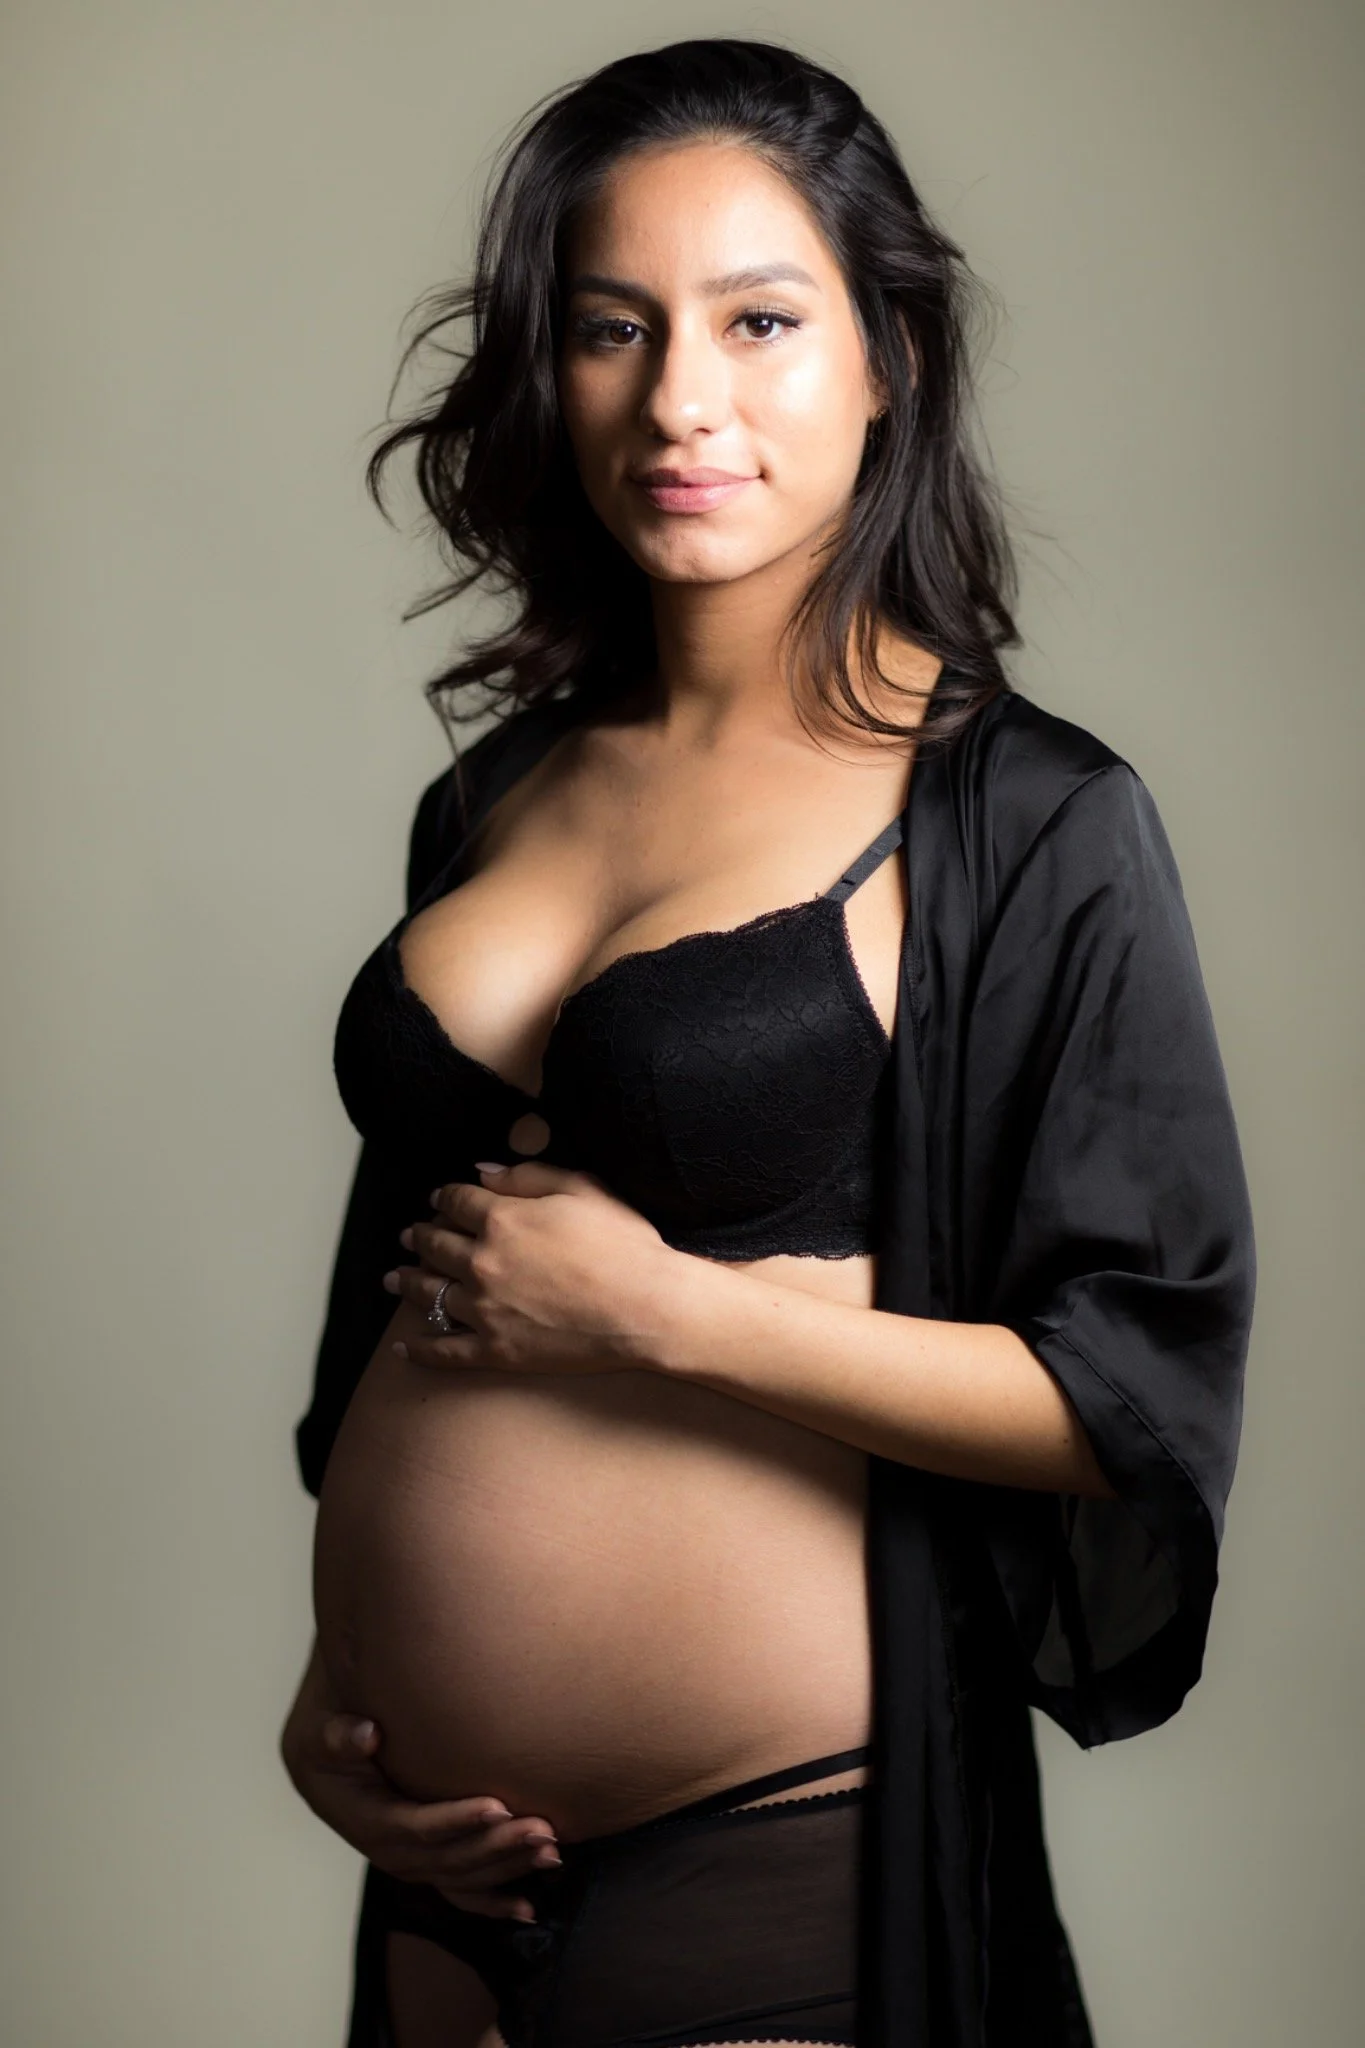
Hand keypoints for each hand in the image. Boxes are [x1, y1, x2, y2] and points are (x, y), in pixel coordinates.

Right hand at [280, 1640, 560, 1919]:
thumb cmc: (330, 1736)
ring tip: (553, 1853)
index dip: (456, 1820)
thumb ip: (338, 1736)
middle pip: (448, 1858)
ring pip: (462, 1877)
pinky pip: (460, 1890)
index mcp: (366, 1821)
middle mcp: (389, 1852)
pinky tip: (527, 1909)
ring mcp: (410, 1861)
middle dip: (497, 1847)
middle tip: (543, 1829)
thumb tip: (367, 1734)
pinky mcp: (425, 1860)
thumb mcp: (322, 1732)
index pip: (415, 1827)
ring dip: (508, 1867)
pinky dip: (493, 1901)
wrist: (326, 1754)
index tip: (499, 1805)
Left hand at [383, 1160, 670, 1374]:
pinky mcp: (496, 1350)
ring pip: (429, 1294)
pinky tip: (402, 1347)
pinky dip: (420, 1349)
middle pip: (435, 1245)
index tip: (439, 1199)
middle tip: (409, 1236)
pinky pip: (445, 1350)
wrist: (645, 1308)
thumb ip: (526, 1176)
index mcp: (501, 1219)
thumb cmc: (623, 1244)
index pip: (456, 1202)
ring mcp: (484, 1309)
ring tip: (393, 1279)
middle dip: (419, 1237)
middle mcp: (482, 1262)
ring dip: (407, 1283)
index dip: (444, 1197)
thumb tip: (482, 1172)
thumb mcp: (582, 1188)